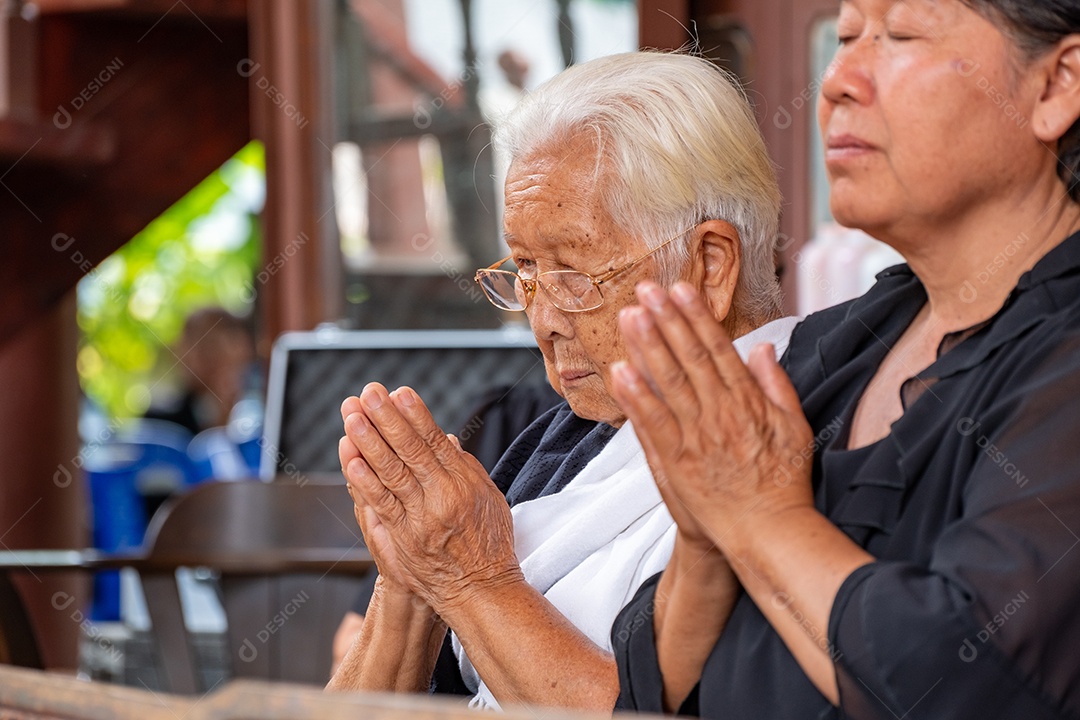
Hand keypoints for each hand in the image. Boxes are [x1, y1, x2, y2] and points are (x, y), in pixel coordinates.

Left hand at [341, 383, 522, 613]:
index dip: (414, 415)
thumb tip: (444, 438)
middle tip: (367, 394)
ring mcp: (420, 518)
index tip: (398, 392)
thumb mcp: (488, 498)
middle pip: (409, 450)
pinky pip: (380, 504)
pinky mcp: (403, 538)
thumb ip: (464, 467)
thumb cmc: (487, 544)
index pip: (434, 441)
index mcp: (464, 482)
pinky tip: (351, 460)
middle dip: (385, 418)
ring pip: (390, 473)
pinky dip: (364, 481)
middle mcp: (442, 497)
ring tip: (351, 417)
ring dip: (368, 442)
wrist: (481, 591)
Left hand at [610, 281, 814, 558]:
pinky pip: (653, 423)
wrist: (767, 532)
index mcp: (748, 402)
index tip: (681, 290)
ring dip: (647, 347)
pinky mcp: (677, 462)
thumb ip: (776, 385)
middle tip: (646, 290)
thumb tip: (762, 348)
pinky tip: (621, 372)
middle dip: (666, 320)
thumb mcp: (795, 427)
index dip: (697, 317)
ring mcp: (697, 437)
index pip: (718, 349)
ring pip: (668, 383)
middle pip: (689, 358)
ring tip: (630, 316)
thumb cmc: (783, 481)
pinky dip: (636, 397)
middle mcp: (720, 413)